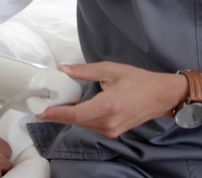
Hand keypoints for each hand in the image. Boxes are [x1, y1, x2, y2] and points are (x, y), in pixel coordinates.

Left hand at [37, 62, 186, 138]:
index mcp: (108, 106)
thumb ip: (85, 71)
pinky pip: (91, 125)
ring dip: (69, 116)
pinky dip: (81, 117)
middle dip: (58, 113)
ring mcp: (112, 130)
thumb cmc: (139, 80)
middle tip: (42, 103)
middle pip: (76, 120)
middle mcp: (109, 122)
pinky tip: (74, 108)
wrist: (162, 96)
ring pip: (83, 124)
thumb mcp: (111, 70)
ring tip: (56, 103)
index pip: (75, 114)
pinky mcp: (113, 132)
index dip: (55, 114)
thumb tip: (63, 69)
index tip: (39, 110)